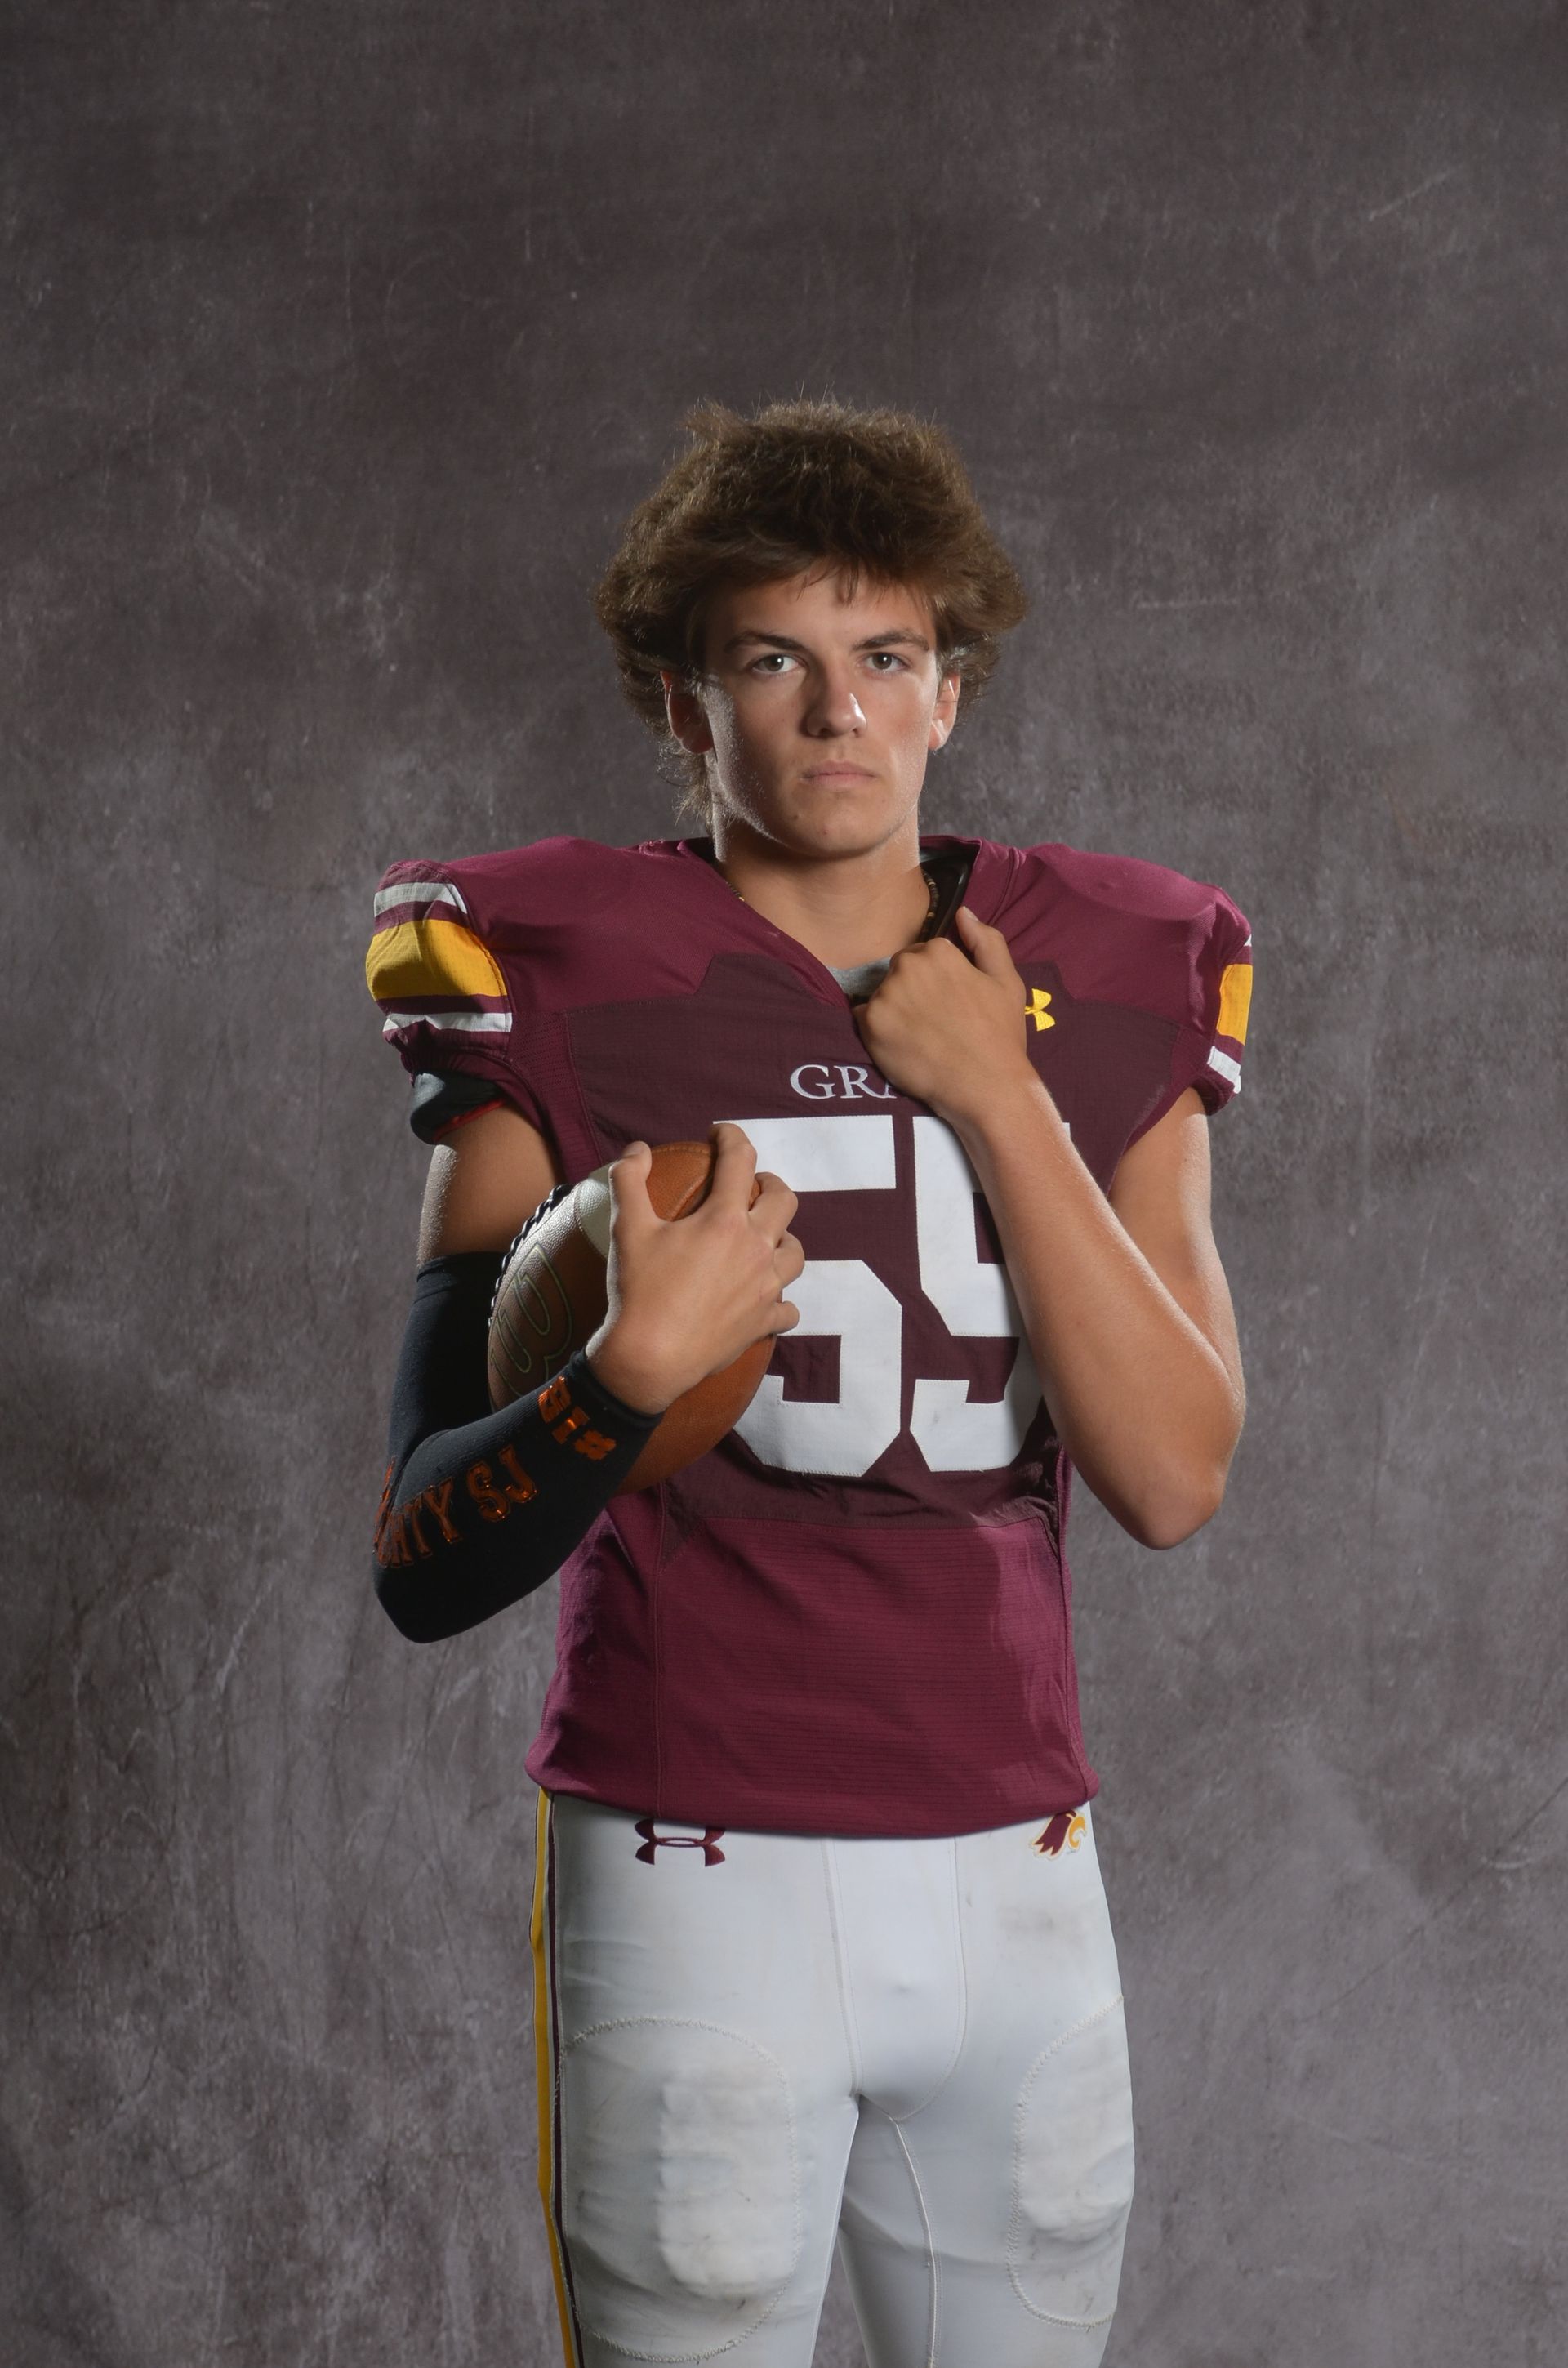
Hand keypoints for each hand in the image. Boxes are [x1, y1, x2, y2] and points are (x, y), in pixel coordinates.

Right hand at [585, 1123, 803, 1413]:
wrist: (650, 1359)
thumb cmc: (638, 1291)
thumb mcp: (626, 1228)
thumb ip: (629, 1180)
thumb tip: (637, 1149)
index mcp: (724, 1219)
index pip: (740, 1160)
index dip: (731, 1137)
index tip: (720, 1134)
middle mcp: (755, 1248)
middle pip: (784, 1201)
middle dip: (770, 1184)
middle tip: (752, 1184)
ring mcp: (766, 1288)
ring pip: (796, 1253)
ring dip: (783, 1239)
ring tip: (766, 1239)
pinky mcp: (765, 1323)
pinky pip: (789, 1308)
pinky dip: (781, 1300)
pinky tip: (767, 1299)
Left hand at [855, 905, 1035, 1125]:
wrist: (985, 1086)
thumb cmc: (1000, 1035)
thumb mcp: (1007, 981)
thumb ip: (986, 940)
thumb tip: (962, 913)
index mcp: (939, 951)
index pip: (925, 953)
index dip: (937, 979)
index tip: (949, 1003)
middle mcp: (908, 966)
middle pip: (899, 970)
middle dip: (912, 989)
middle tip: (934, 1021)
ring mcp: (886, 994)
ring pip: (882, 993)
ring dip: (895, 1008)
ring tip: (920, 1035)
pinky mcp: (870, 1024)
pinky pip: (863, 1016)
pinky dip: (877, 1028)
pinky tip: (902, 1044)